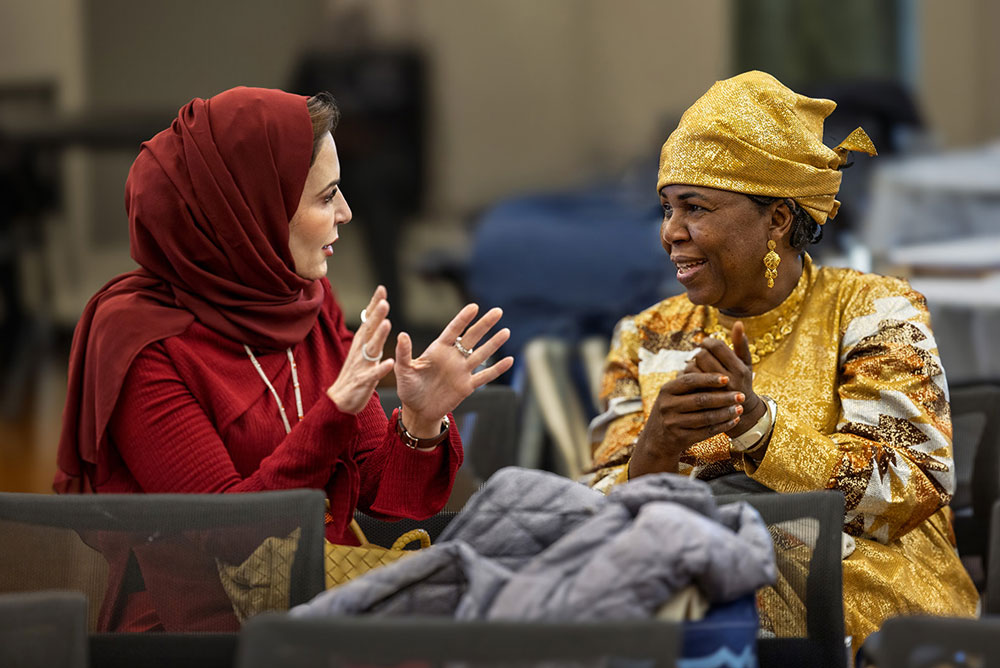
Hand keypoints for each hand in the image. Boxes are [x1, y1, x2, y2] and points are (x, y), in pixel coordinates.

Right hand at [326, 286, 394, 413]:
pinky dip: (381, 368)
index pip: (368, 320)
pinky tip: (390, 362)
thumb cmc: (354, 373)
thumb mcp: (362, 350)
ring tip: (387, 324)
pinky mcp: (363, 381)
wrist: (340, 400)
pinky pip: (373, 374)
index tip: (382, 289)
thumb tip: (374, 314)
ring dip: (379, 337)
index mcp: (361, 343)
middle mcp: (360, 351)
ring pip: (371, 349)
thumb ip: (369, 334)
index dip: (374, 305)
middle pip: (369, 330)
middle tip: (385, 301)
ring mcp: (361, 365)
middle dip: (376, 316)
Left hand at [395, 303, 513, 436]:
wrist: (417, 411)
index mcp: (438, 349)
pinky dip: (497, 369)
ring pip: (482, 354)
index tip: (474, 307)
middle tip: (498, 311)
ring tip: (506, 331)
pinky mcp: (467, 386)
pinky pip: (485, 376)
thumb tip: (401, 335)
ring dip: (494, 343)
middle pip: (472, 337)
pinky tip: (510, 360)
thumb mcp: (403, 370)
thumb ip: (404, 353)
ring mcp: (462, 371)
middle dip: (485, 324)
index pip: (454, 330)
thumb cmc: (408, 388)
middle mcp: (453, 357)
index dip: (463, 319)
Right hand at [629, 372, 743, 476]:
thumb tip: (716, 367)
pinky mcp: (680, 438)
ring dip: (726, 413)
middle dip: (724, 397)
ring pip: (706, 417)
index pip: (690, 381)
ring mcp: (673, 423)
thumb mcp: (673, 394)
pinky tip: (734, 420)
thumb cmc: (672, 410)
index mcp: (666, 390)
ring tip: (740, 408)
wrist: (657, 439)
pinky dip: (723, 426)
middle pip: (700, 400)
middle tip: (741, 395)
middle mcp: (667, 406)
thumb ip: (689, 382)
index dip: (709, 379)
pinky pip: (707, 431)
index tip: (727, 378)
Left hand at [682, 322, 765, 436]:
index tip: (705, 342)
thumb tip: (737, 323)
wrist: (741, 414)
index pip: (717, 346)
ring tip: (696, 364)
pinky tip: (691, 377)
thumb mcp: (746, 364)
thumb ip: (741, 344)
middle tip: (700, 353)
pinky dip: (686, 377)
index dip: (708, 341)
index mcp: (739, 369)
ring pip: (692, 368)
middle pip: (702, 355)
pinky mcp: (702, 401)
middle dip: (699, 352)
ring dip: (691, 363)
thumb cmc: (743, 382)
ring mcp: (714, 393)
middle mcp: (728, 381)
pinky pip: (687, 383)